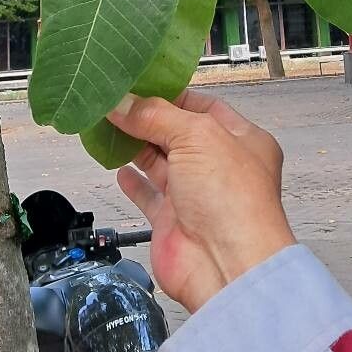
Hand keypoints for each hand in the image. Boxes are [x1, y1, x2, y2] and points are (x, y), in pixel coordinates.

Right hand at [107, 90, 295, 313]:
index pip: (203, 107)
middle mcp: (221, 166)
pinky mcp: (173, 222)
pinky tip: (119, 168)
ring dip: (136, 146)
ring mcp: (196, 195)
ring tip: (109, 126)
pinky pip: (149, 196)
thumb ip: (156, 116)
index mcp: (242, 139)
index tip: (139, 84)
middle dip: (148, 119)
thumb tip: (121, 103)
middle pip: (178, 133)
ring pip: (161, 163)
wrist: (226, 266)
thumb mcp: (196, 136)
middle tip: (115, 102)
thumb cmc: (231, 198)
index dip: (171, 95)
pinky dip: (134, 182)